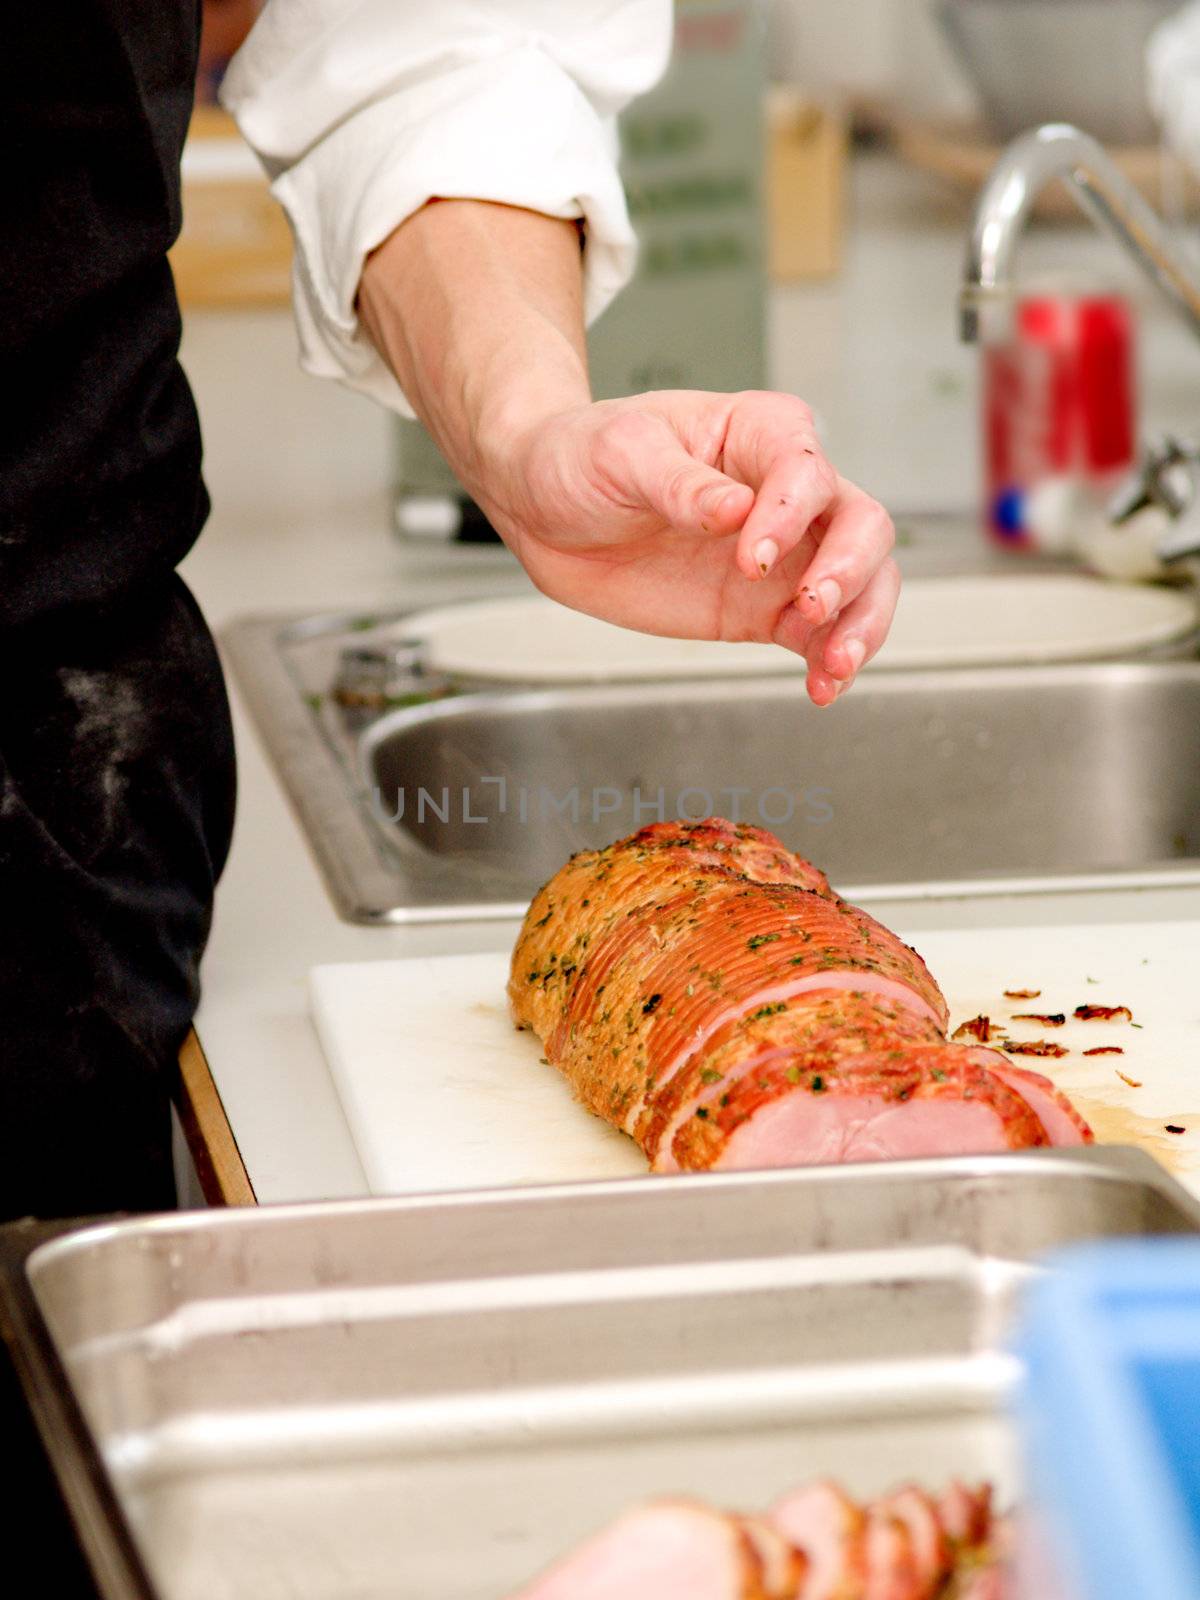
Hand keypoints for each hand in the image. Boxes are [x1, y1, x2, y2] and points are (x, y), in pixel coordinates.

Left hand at [476, 389, 898, 706]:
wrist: (544, 510)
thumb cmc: (582, 455)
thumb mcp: (620, 454)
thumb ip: (680, 484)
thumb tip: (736, 510)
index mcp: (759, 433)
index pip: (806, 470)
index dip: (790, 515)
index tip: (749, 557)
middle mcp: (787, 492)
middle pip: (863, 524)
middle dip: (851, 570)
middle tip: (812, 606)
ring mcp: (784, 554)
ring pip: (861, 583)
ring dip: (860, 624)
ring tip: (832, 666)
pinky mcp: (764, 607)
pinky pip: (819, 635)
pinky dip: (830, 662)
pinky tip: (822, 689)